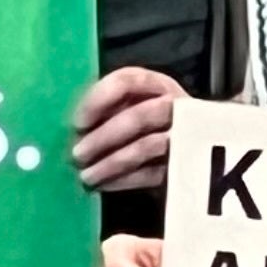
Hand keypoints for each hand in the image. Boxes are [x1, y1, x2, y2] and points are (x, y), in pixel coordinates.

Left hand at [70, 65, 181, 191]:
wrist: (193, 155)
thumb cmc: (143, 127)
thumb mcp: (128, 107)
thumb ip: (107, 109)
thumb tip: (73, 129)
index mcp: (157, 85)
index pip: (128, 81)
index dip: (100, 99)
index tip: (78, 122)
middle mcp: (176, 106)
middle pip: (140, 116)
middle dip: (104, 136)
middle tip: (77, 154)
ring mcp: (186, 136)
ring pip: (147, 146)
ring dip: (111, 162)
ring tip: (87, 176)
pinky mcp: (185, 165)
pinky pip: (154, 172)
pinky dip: (125, 180)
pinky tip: (104, 185)